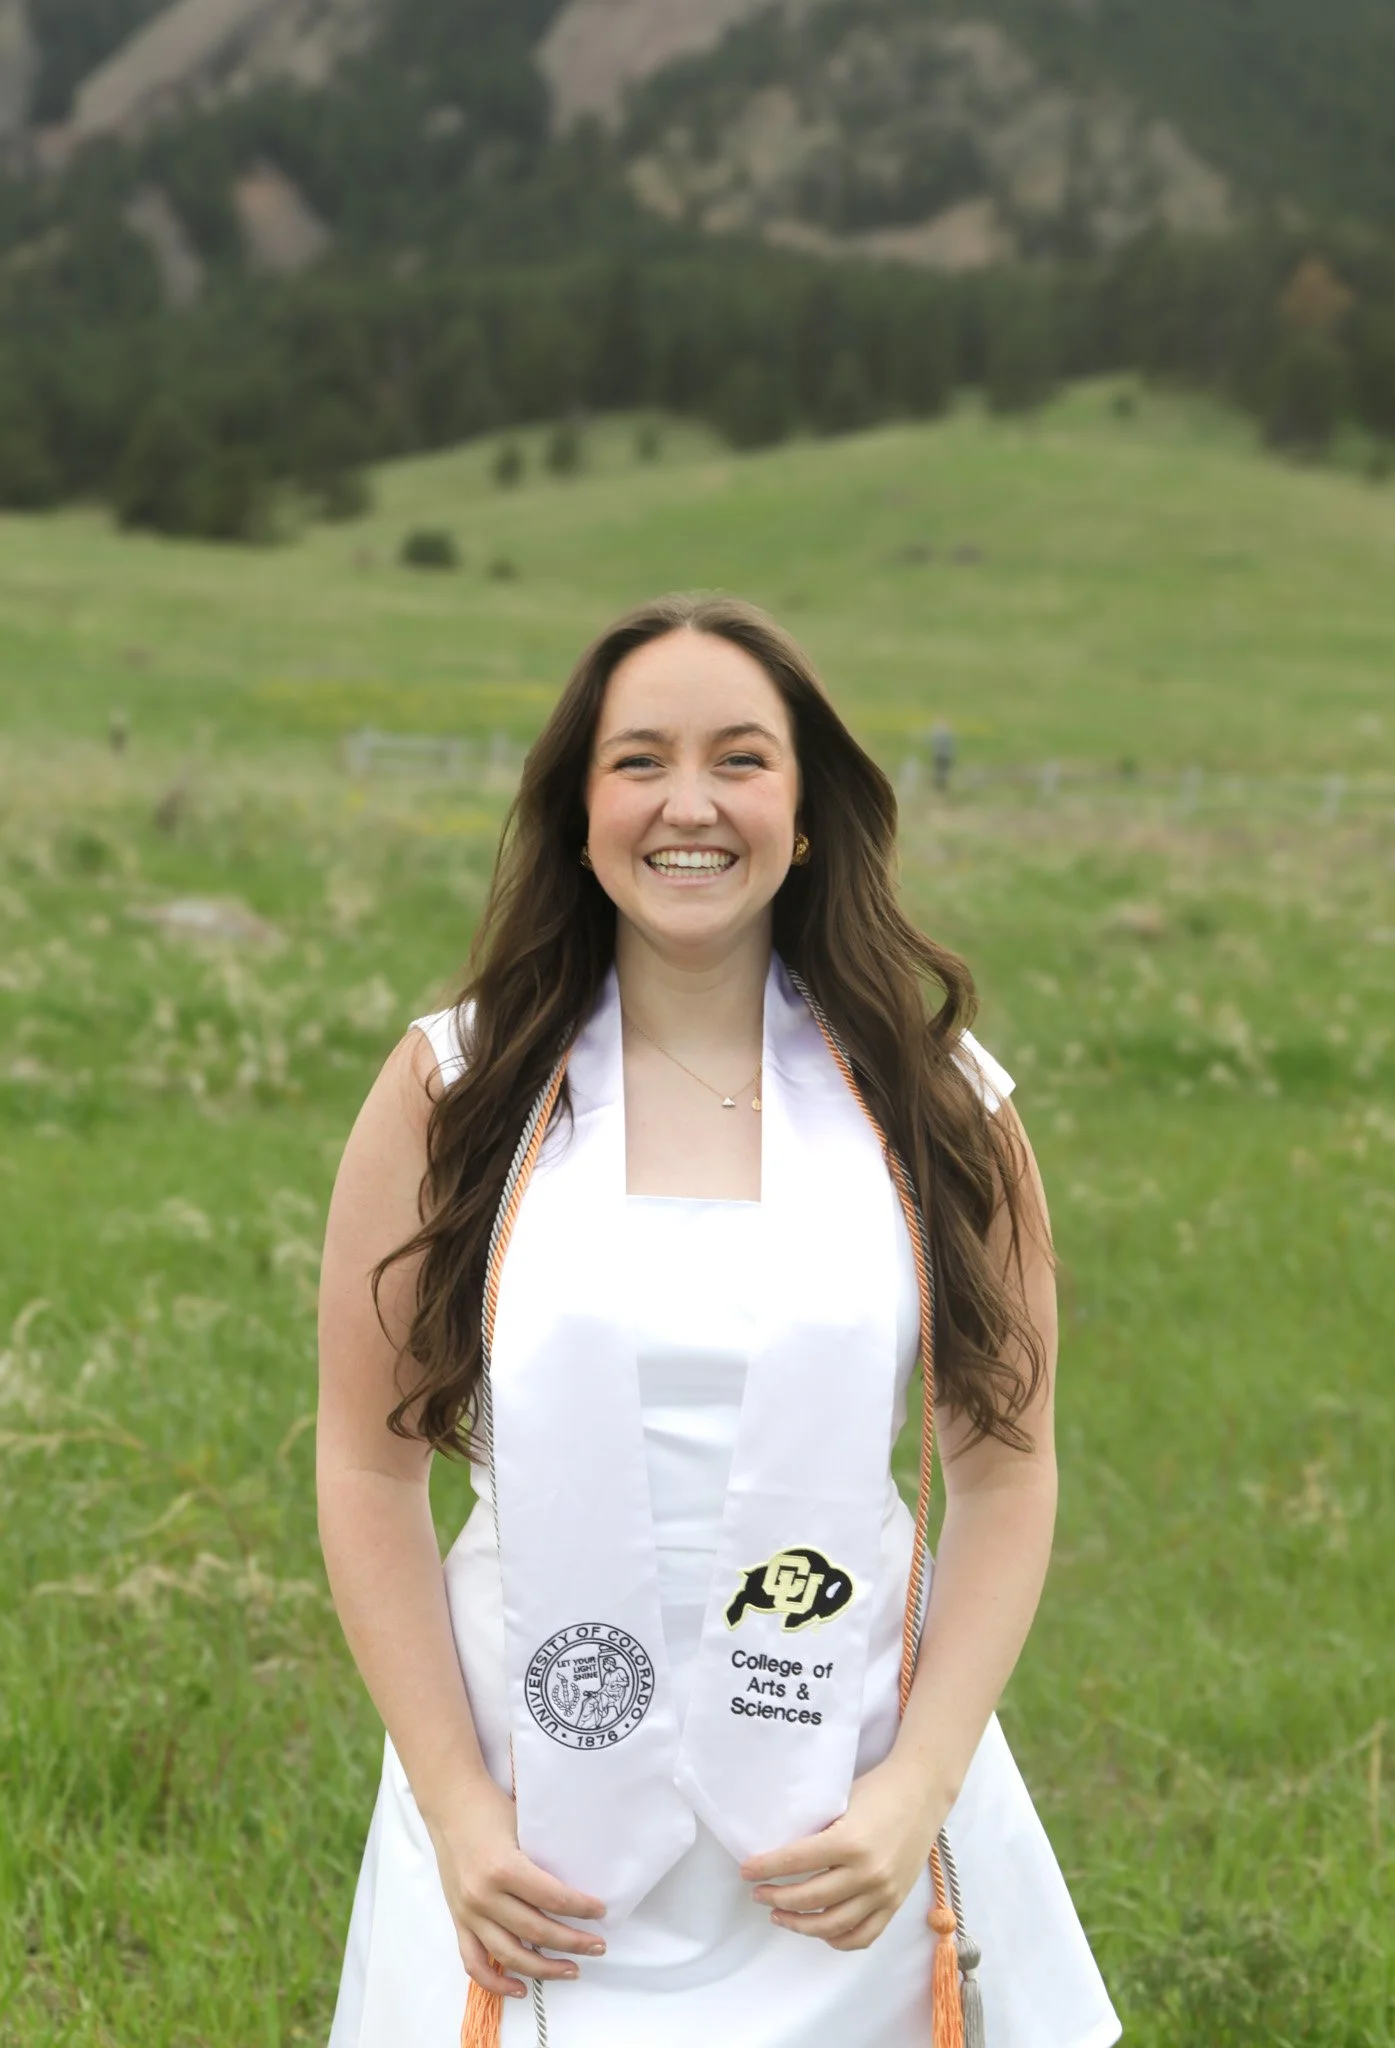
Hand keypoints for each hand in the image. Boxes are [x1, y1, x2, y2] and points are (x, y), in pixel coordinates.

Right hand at [424, 1772, 606, 1998]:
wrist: (449, 1802)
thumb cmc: (490, 1807)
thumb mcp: (523, 1826)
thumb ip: (541, 1860)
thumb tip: (575, 1887)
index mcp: (503, 1869)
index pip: (552, 1899)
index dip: (582, 1908)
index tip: (601, 1911)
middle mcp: (484, 1897)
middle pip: (536, 1931)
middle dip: (573, 1942)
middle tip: (598, 1946)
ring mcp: (468, 1913)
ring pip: (509, 1955)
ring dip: (543, 1969)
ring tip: (572, 1969)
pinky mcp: (458, 1920)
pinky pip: (474, 1962)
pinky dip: (496, 1983)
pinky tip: (520, 1988)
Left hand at [740, 1753, 945, 1951]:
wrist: (922, 1793)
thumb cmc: (877, 1790)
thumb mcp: (841, 1802)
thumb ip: (818, 1830)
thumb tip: (781, 1851)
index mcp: (849, 1841)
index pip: (796, 1861)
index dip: (765, 1868)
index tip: (746, 1871)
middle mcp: (867, 1873)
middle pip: (809, 1898)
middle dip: (776, 1897)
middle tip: (758, 1892)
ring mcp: (883, 1893)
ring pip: (831, 1925)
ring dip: (799, 1924)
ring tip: (779, 1913)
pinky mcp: (895, 1904)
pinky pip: (862, 1936)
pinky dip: (837, 1939)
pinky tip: (819, 1929)